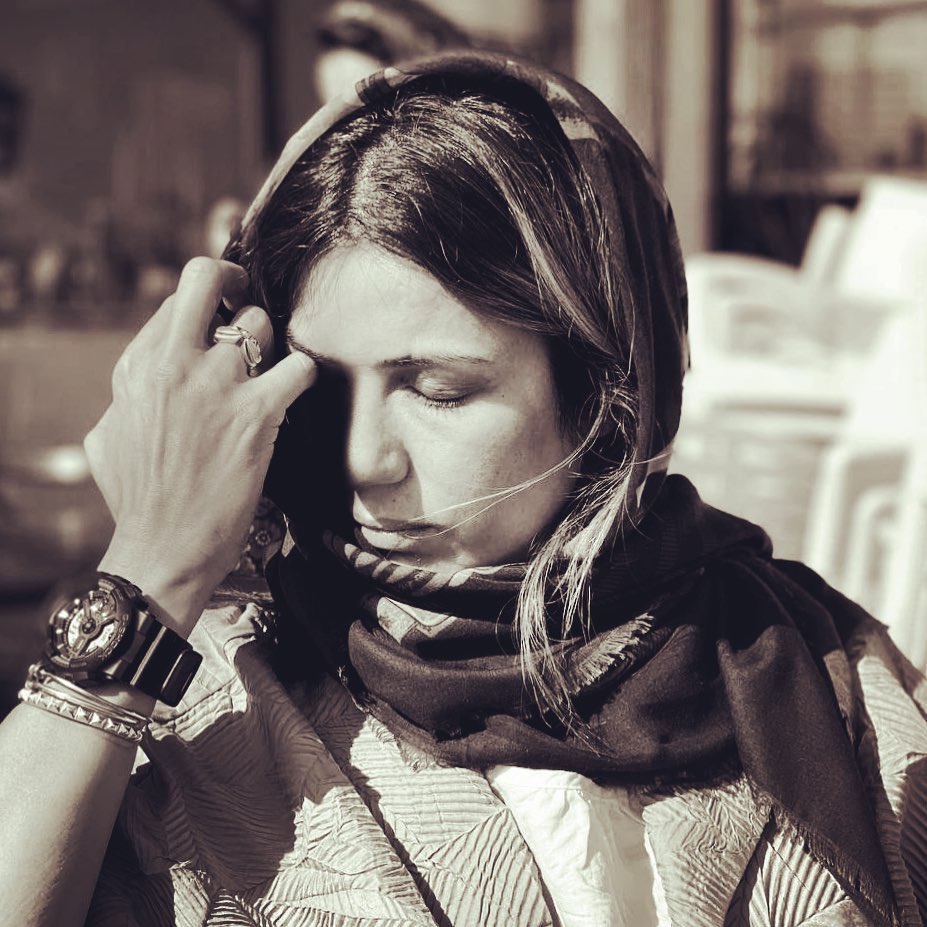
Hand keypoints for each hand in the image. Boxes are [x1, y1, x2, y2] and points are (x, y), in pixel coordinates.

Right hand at [84, 257, 315, 634]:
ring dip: (271, 346)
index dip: (204, 304)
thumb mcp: (106, 437)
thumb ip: (128, 396)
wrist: (163, 550)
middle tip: (248, 298)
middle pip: (206, 278)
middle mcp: (172, 364)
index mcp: (135, 367)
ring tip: (269, 375)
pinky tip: (295, 391)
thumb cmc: (137, 502)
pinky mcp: (257, 413)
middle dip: (233, 280)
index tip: (218, 315)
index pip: (176, 302)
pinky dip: (303, 375)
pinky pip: (299, 367)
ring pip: (260, 325)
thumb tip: (147, 379)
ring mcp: (216, 385)